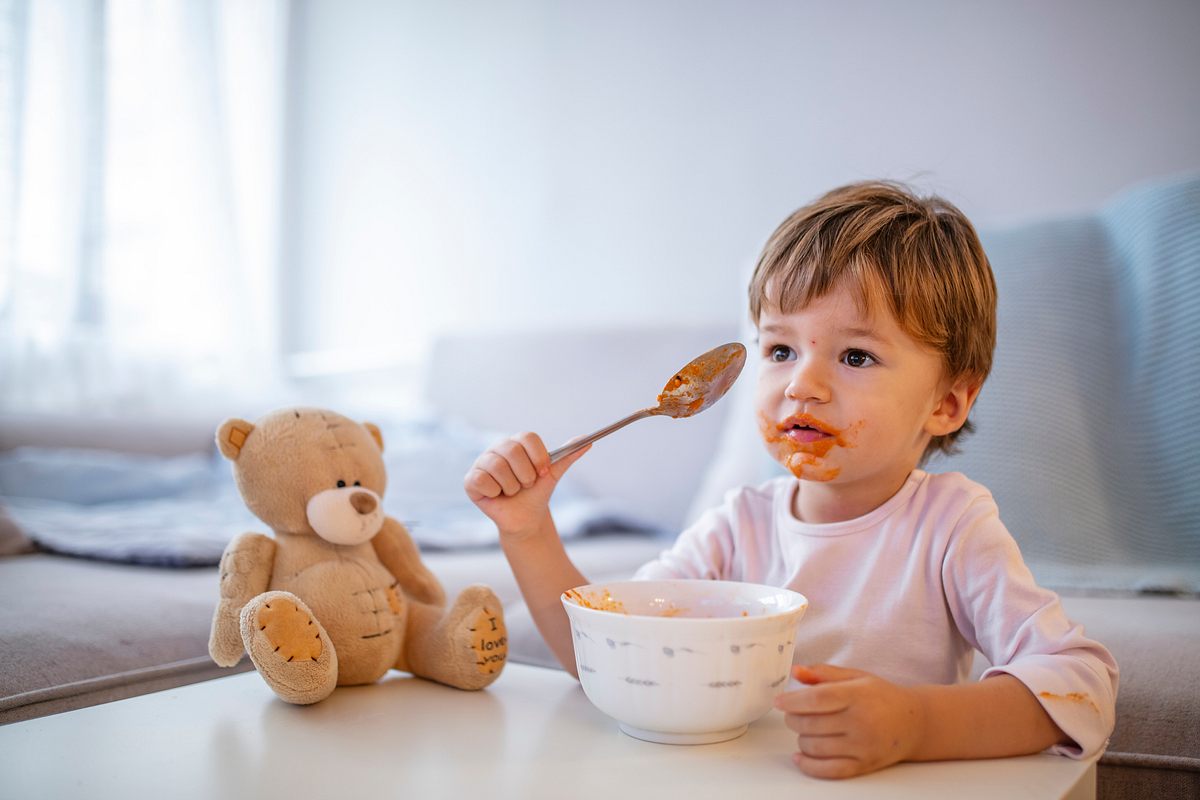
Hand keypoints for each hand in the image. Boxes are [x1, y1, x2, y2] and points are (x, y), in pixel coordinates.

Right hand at [464, 432, 589, 537]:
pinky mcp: (470, 480)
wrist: (525, 518)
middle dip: (525, 475)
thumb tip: (588, 441)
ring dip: (511, 486)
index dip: (538, 457)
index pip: (527, 437)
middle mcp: (497, 448)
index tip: (543, 473)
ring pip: (498, 467)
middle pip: (512, 450)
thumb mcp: (552, 474)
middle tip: (526, 485)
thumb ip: (568, 456)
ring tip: (511, 491)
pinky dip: (495, 492)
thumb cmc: (536, 494)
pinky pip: (483, 480)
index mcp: (517, 443)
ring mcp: (482, 463)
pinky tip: (497, 495)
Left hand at [775, 663, 925, 778]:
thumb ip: (824, 673)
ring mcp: (862, 746)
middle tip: (792, 713)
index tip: (779, 702)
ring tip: (805, 729)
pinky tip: (800, 756)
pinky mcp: (864, 765)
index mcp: (857, 696)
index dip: (792, 701)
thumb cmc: (881, 697)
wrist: (914, 723)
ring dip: (801, 739)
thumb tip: (795, 671)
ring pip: (815, 747)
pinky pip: (829, 770)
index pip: (816, 700)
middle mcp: (860, 722)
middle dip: (793, 719)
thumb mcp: (856, 677)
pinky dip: (809, 765)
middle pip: (811, 724)